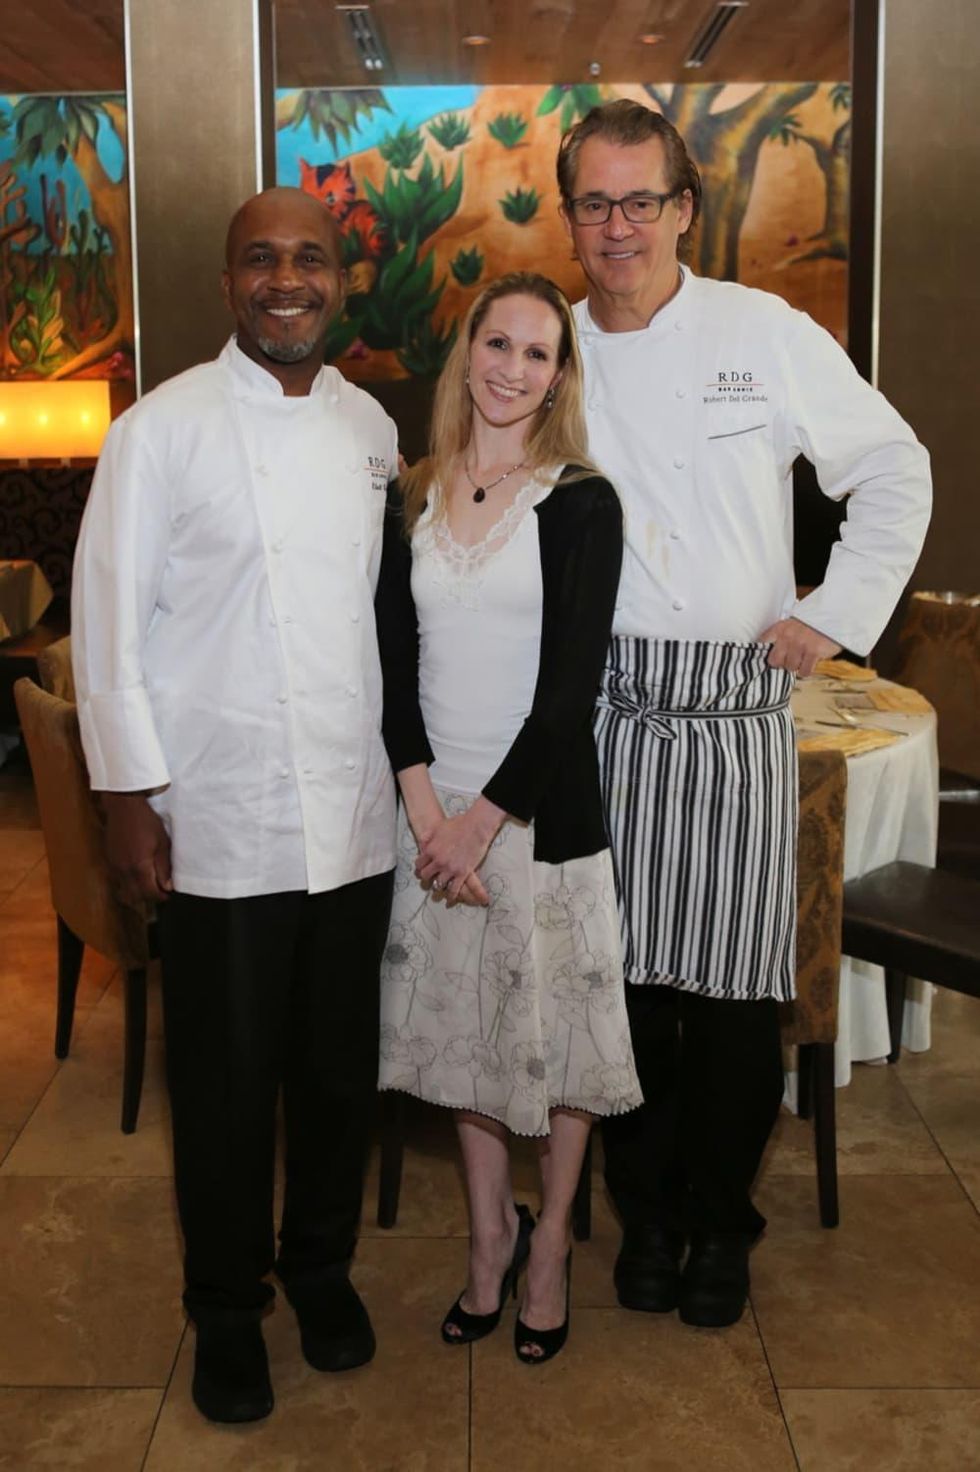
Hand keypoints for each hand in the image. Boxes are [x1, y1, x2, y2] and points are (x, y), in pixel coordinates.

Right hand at [100, 792, 172, 906]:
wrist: (123, 806)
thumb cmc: (147, 822)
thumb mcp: (162, 843)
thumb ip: (163, 867)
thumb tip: (167, 887)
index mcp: (139, 867)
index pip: (149, 893)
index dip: (160, 897)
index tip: (168, 895)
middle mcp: (124, 870)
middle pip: (135, 896)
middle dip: (148, 897)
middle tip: (160, 891)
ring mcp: (114, 866)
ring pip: (125, 889)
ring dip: (137, 891)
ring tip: (149, 883)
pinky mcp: (109, 860)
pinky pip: (118, 879)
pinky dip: (128, 882)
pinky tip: (137, 873)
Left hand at [415, 797, 503, 902]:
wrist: (476, 826)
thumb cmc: (458, 824)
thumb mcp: (438, 828)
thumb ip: (427, 836)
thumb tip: (421, 843)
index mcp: (430, 850)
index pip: (419, 864)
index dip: (419, 868)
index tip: (421, 870)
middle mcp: (438, 861)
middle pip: (426, 876)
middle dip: (426, 878)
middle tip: (429, 879)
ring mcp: (450, 869)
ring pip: (438, 884)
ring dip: (438, 886)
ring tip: (439, 888)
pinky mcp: (462, 873)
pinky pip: (454, 889)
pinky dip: (451, 895)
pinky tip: (450, 898)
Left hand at [758, 617, 840, 677]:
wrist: (832, 615)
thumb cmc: (810, 624)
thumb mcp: (791, 625)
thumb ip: (779, 637)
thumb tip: (769, 656)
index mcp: (779, 628)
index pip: (762, 643)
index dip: (764, 653)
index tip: (770, 657)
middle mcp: (787, 636)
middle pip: (774, 662)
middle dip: (782, 663)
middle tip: (791, 659)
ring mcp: (800, 644)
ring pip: (790, 668)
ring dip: (797, 666)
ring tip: (804, 657)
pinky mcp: (813, 652)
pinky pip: (804, 671)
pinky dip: (807, 670)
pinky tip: (811, 661)